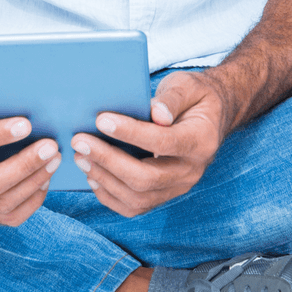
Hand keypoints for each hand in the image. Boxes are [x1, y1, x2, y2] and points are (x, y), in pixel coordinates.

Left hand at [70, 71, 226, 216]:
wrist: (211, 117)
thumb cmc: (195, 97)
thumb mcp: (188, 86)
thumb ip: (172, 98)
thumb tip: (156, 114)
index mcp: (201, 140)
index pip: (163, 141)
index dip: (131, 132)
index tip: (101, 120)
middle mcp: (191, 171)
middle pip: (146, 178)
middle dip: (108, 160)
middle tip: (80, 141)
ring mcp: (178, 187)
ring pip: (137, 197)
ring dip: (104, 179)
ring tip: (80, 157)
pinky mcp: (165, 195)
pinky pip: (135, 206)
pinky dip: (110, 195)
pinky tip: (92, 175)